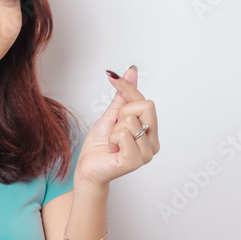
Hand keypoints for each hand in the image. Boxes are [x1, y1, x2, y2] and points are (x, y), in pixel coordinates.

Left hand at [75, 65, 159, 187]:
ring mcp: (146, 153)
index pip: (146, 100)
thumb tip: (132, 71)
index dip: (127, 88)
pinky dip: (112, 139)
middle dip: (122, 114)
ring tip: (113, 143)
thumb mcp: (112, 115)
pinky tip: (112, 149)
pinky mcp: (135, 161)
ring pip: (131, 121)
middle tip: (115, 129)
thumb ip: (124, 95)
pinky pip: (124, 134)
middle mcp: (153, 142)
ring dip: (114, 130)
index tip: (113, 78)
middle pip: (146, 106)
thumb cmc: (99, 146)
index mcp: (151, 131)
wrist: (87, 168)